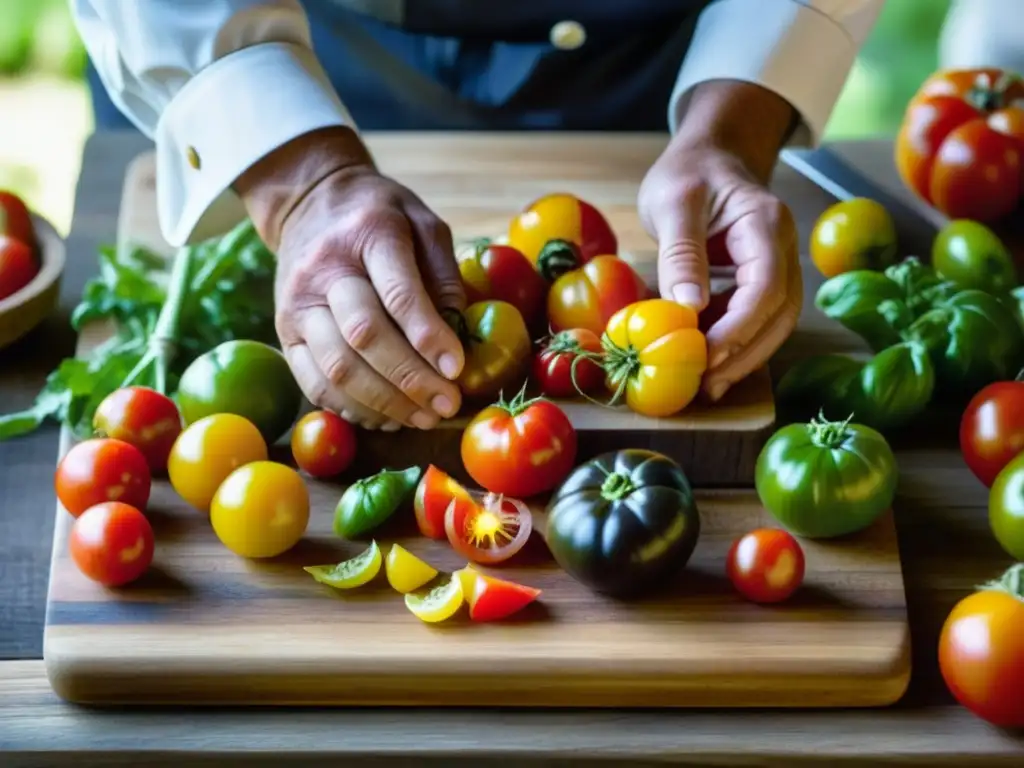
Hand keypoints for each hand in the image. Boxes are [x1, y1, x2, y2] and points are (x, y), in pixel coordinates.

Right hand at [236, 127, 465, 430]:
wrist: (307, 204)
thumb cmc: (379, 217)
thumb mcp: (423, 223)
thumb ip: (444, 272)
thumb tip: (459, 331)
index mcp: (368, 233)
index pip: (397, 292)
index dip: (428, 335)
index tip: (457, 368)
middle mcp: (324, 270)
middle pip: (364, 335)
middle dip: (411, 378)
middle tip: (447, 404)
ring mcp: (297, 304)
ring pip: (337, 366)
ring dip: (385, 402)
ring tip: (424, 417)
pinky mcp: (284, 333)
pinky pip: (313, 382)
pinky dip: (352, 408)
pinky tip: (386, 417)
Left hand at [638, 82, 802, 401]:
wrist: (709, 155)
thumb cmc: (688, 173)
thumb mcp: (673, 202)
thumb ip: (681, 251)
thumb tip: (687, 307)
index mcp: (765, 224)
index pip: (766, 286)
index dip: (740, 328)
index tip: (707, 356)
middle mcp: (781, 248)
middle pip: (779, 313)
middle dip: (745, 354)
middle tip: (707, 385)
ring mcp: (776, 265)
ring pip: (774, 322)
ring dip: (744, 356)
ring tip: (707, 384)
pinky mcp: (759, 280)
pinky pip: (756, 318)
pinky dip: (735, 343)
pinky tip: (708, 362)